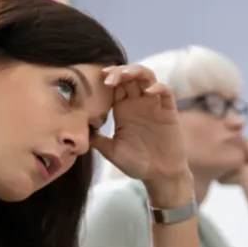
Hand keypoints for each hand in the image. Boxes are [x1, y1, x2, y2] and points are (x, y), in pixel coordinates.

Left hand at [93, 65, 191, 200]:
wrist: (160, 175)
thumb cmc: (137, 164)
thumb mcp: (112, 152)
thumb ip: (97, 140)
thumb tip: (79, 131)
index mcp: (122, 109)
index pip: (115, 84)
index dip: (108, 77)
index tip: (98, 78)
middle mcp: (138, 103)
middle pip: (129, 75)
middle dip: (119, 71)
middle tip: (108, 77)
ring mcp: (154, 105)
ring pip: (147, 77)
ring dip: (136, 71)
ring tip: (126, 75)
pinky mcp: (168, 111)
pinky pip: (165, 91)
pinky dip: (158, 87)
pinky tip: (149, 91)